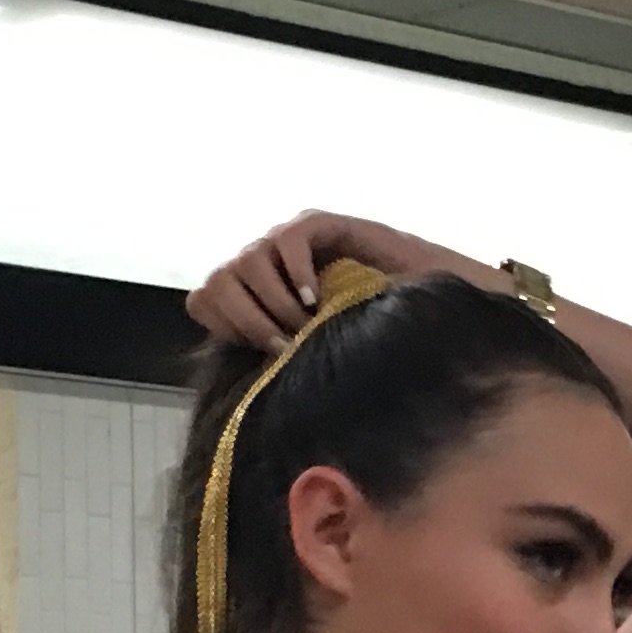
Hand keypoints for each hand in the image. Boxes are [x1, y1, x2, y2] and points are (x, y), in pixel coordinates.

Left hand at [187, 211, 473, 348]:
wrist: (427, 315)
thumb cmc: (369, 344)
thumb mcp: (311, 361)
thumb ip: (276, 363)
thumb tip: (241, 407)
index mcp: (253, 294)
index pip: (204, 300)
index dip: (224, 327)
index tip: (262, 353)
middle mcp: (263, 263)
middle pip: (217, 281)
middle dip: (246, 319)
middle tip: (283, 345)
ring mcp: (288, 241)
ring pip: (246, 262)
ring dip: (276, 303)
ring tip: (307, 325)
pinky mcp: (319, 225)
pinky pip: (286, 241)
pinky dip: (297, 273)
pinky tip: (317, 299)